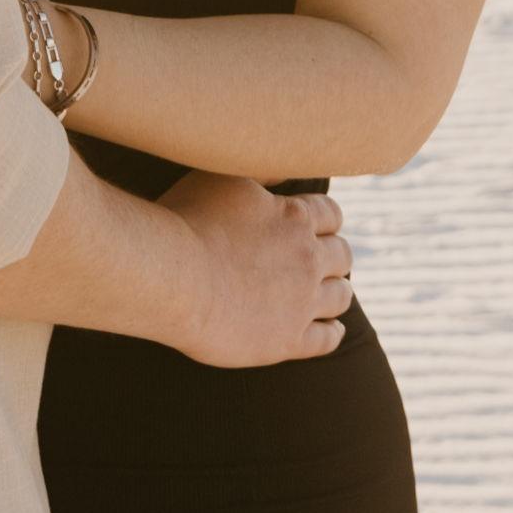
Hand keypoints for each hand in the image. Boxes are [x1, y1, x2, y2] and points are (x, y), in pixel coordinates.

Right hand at [161, 172, 351, 367]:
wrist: (170, 277)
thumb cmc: (186, 222)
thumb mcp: (222, 180)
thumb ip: (259, 174)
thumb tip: (283, 172)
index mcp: (294, 218)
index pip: (331, 215)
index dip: (324, 220)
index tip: (315, 227)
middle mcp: (307, 259)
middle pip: (342, 255)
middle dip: (333, 256)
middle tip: (319, 262)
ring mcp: (301, 302)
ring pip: (340, 296)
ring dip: (335, 293)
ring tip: (326, 296)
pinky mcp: (288, 340)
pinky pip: (328, 339)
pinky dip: (333, 333)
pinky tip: (330, 330)